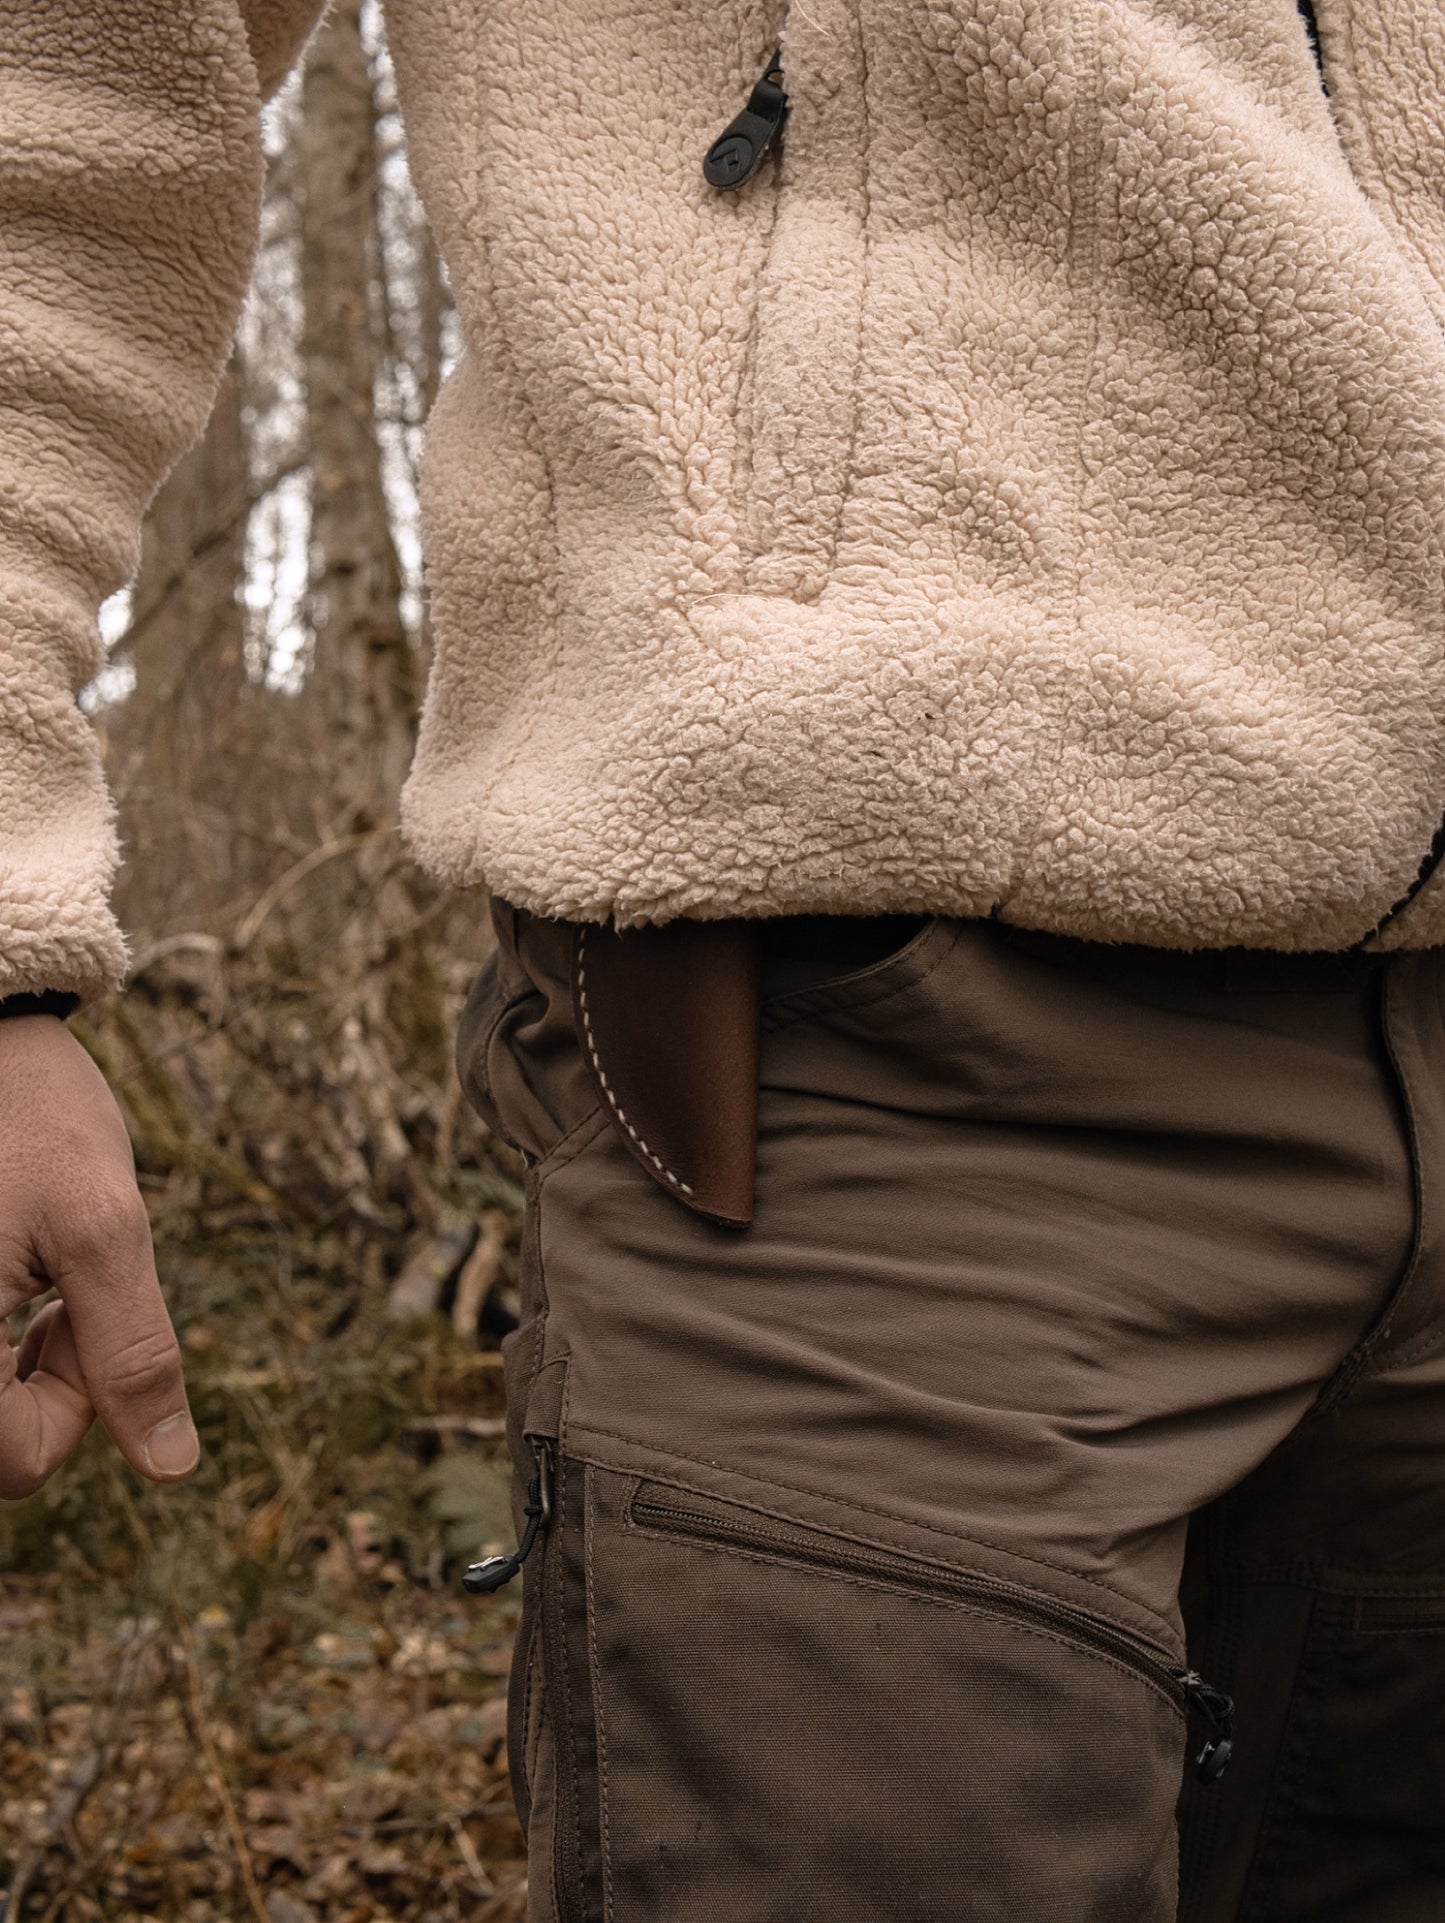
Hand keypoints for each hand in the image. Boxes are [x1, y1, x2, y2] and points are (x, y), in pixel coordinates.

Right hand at [0, 1015, 197, 1498]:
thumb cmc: (38, 1117)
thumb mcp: (103, 1228)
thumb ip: (134, 1351)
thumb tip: (171, 1466)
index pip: (16, 1465)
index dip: (79, 1406)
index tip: (83, 1313)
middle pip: (1, 1446)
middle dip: (51, 1383)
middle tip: (62, 1290)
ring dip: (28, 1364)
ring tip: (38, 1273)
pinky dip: (2, 1345)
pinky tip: (12, 1274)